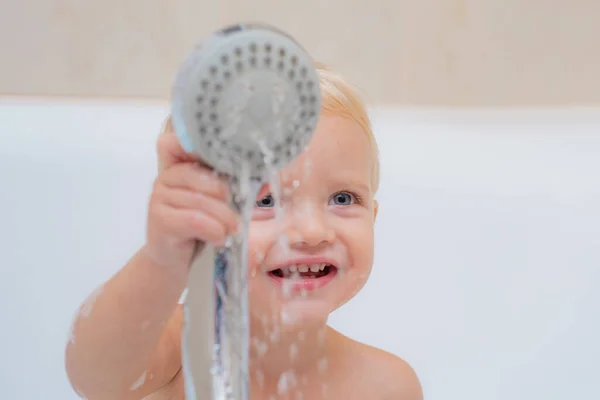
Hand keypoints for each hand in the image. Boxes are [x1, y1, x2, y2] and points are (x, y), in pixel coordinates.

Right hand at [143, 121, 239, 268]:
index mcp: (180, 165)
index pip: (183, 142)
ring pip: (202, 201)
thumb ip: (235, 186)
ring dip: (224, 219)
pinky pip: (195, 220)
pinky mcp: (159, 219)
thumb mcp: (219, 203)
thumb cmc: (201, 228)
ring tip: (231, 230)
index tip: (227, 169)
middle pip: (205, 177)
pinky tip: (218, 239)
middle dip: (228, 198)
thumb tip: (265, 181)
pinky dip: (214, 231)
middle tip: (237, 216)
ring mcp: (159, 197)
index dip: (203, 150)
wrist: (176, 261)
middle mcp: (166, 176)